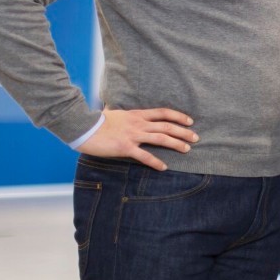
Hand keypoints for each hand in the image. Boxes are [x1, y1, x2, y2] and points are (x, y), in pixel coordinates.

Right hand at [78, 107, 197, 171]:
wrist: (83, 127)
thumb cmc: (96, 122)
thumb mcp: (115, 114)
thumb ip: (125, 116)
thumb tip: (125, 114)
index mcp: (137, 115)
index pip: (163, 113)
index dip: (179, 116)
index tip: (190, 121)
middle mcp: (138, 124)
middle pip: (167, 126)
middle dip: (183, 132)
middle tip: (196, 138)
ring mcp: (133, 135)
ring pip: (161, 138)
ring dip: (176, 144)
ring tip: (187, 149)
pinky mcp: (125, 147)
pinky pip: (144, 155)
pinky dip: (155, 162)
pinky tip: (164, 167)